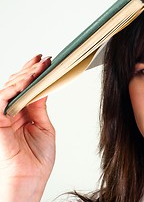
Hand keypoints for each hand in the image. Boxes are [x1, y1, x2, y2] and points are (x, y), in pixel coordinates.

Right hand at [0, 55, 54, 201]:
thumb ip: (40, 106)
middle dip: (30, 70)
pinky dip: (14, 89)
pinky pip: (2, 100)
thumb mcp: (44, 126)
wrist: (31, 178)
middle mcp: (11, 112)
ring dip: (24, 75)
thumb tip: (43, 86)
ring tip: (39, 67)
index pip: (25, 88)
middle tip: (45, 60)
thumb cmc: (38, 159)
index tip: (46, 61)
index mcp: (23, 113)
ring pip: (9, 89)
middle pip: (16, 85)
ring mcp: (2, 116)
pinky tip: (27, 80)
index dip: (33, 73)